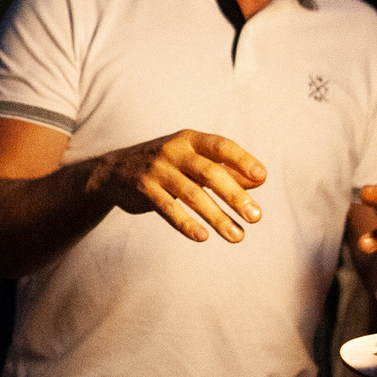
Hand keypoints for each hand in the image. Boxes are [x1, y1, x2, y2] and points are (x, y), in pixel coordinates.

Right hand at [85, 130, 266, 243]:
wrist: (114, 171)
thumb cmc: (166, 165)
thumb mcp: (192, 161)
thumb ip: (223, 169)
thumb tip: (258, 181)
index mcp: (190, 139)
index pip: (221, 146)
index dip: (242, 160)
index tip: (262, 177)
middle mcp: (174, 151)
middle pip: (210, 173)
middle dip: (235, 196)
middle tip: (256, 217)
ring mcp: (157, 170)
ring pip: (192, 195)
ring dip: (217, 217)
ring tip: (237, 236)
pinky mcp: (144, 189)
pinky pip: (168, 209)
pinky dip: (186, 223)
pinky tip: (203, 236)